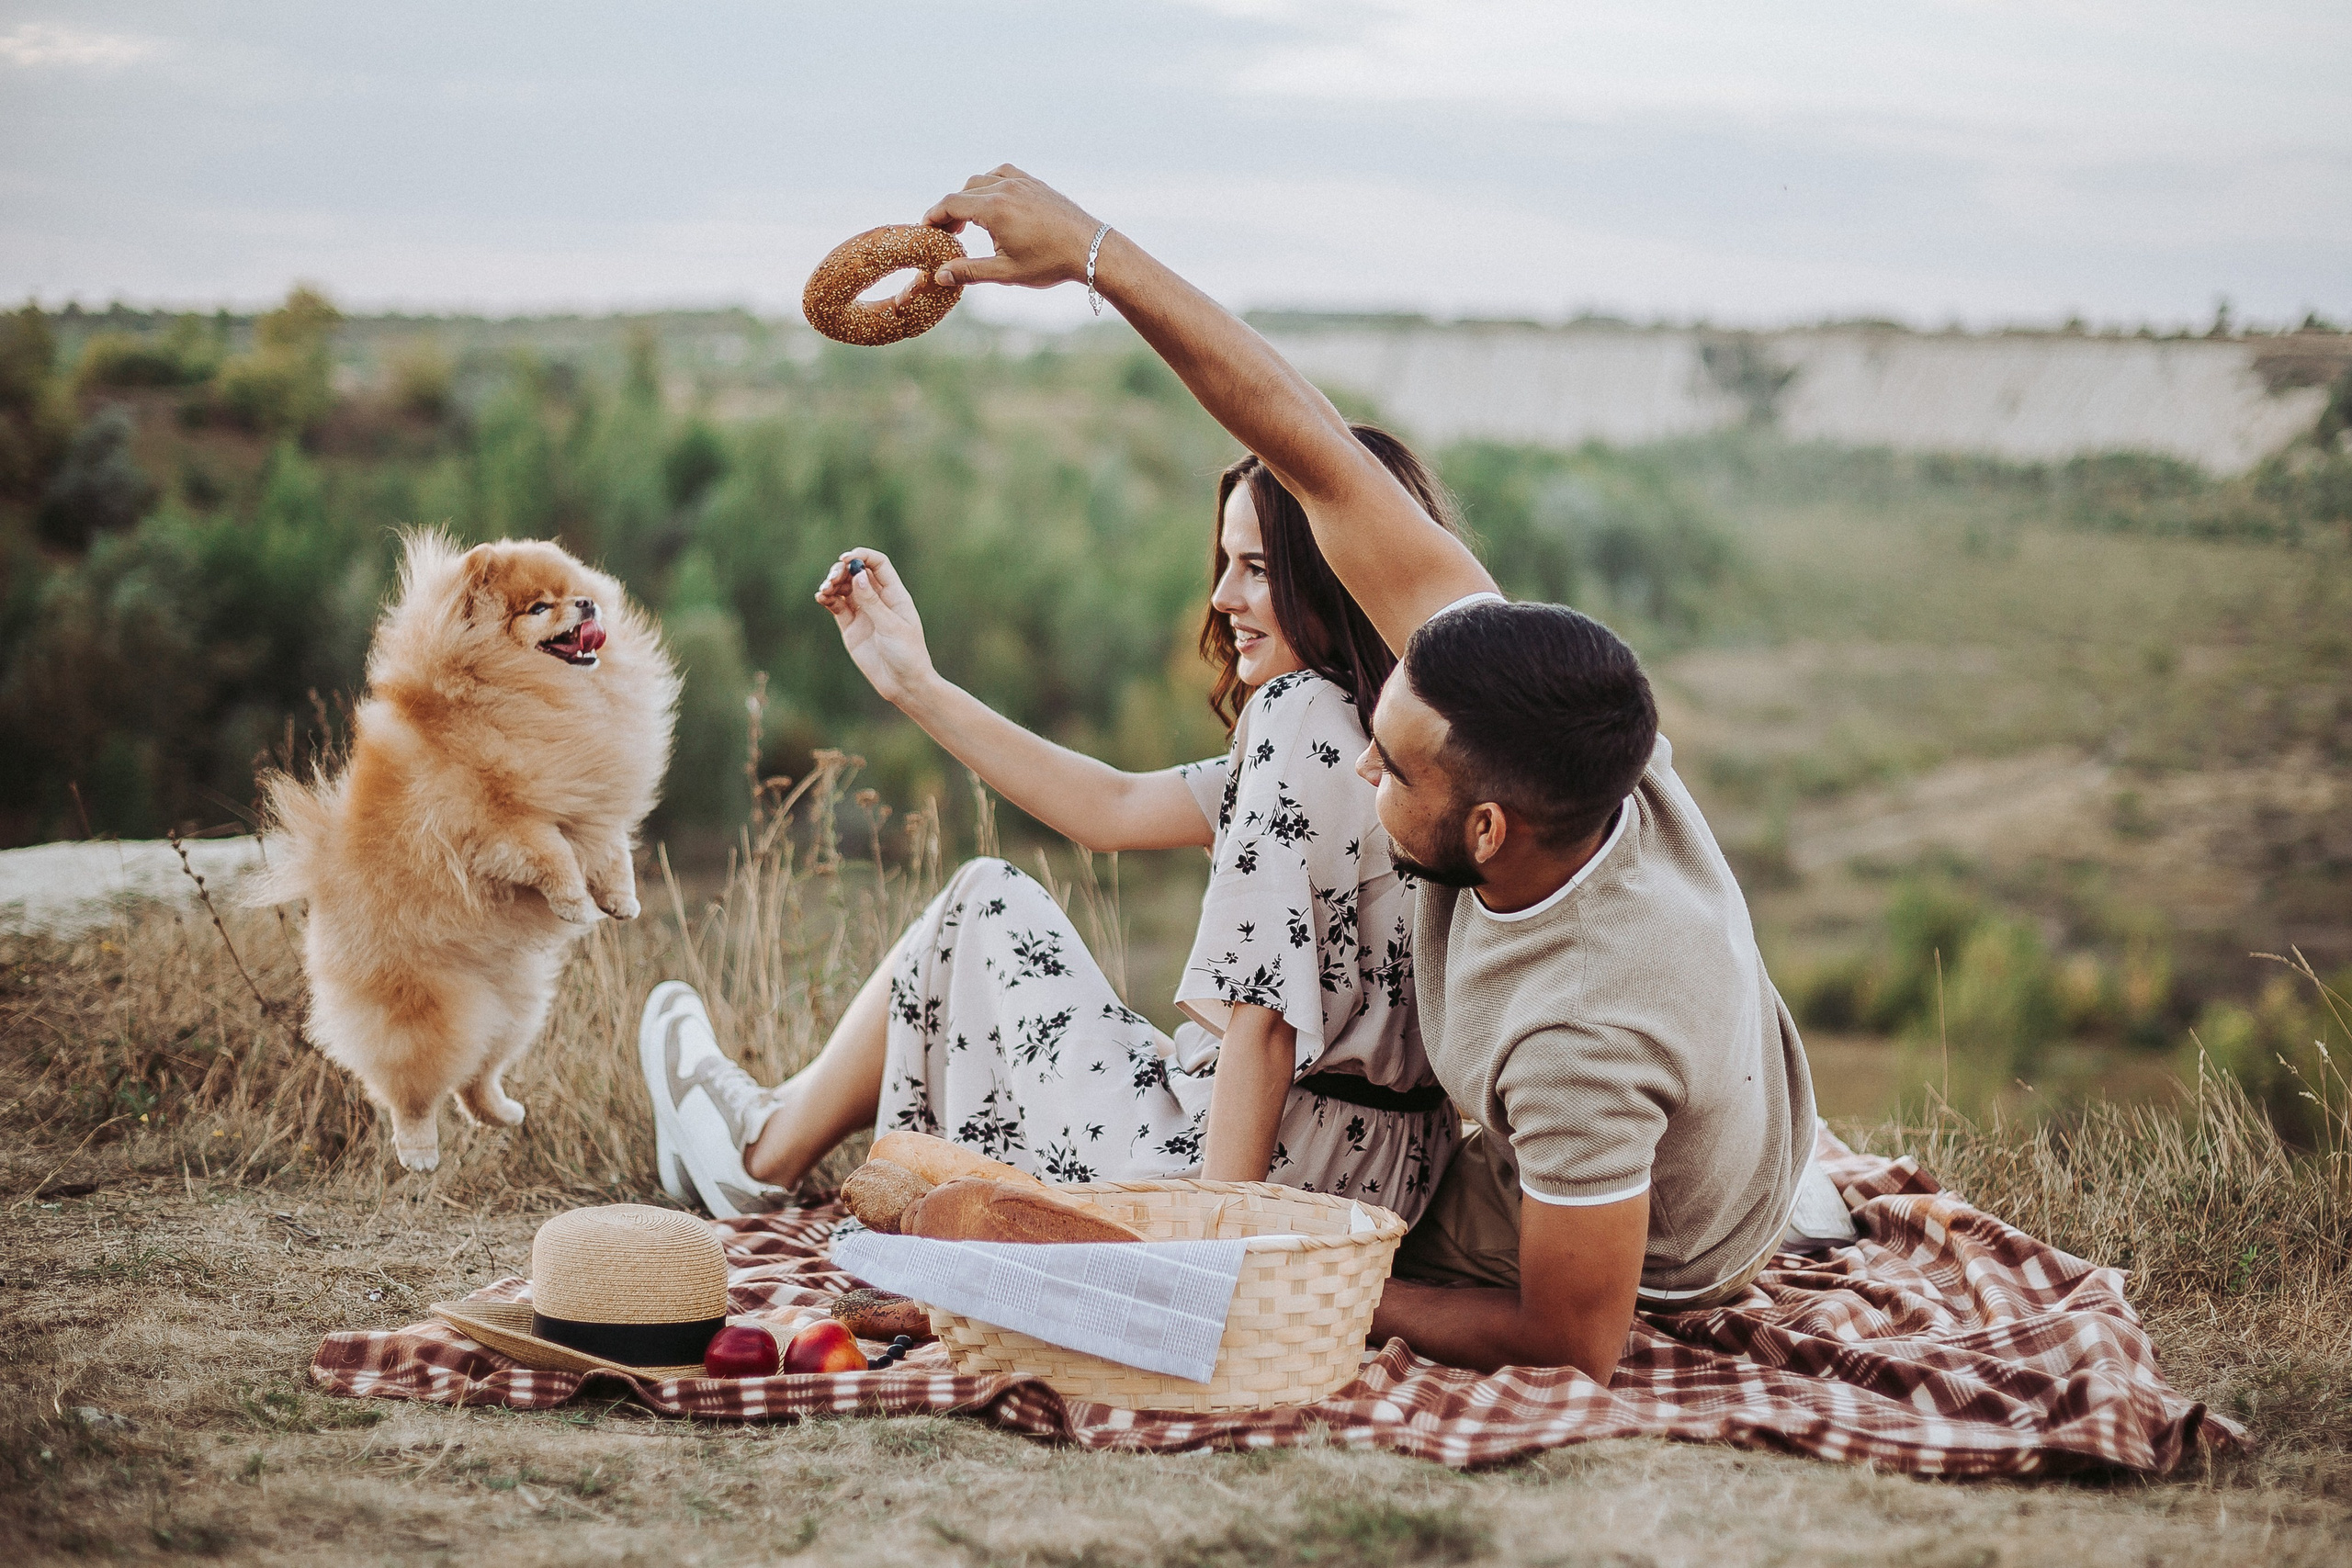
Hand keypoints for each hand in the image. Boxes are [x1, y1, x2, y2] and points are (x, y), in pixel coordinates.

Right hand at [814, 549, 936, 708]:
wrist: (903, 684)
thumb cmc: (907, 654)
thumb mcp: (891, 626)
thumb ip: (872, 602)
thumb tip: (857, 575)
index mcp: (895, 595)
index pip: (878, 565)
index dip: (862, 556)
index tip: (846, 558)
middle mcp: (878, 600)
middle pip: (857, 573)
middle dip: (842, 570)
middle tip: (833, 578)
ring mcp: (863, 613)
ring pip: (844, 588)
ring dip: (832, 583)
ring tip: (825, 590)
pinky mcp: (850, 627)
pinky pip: (836, 606)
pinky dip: (827, 599)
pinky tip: (821, 597)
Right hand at [923, 164, 1103, 292]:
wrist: (1091, 249)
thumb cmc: (1050, 263)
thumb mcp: (1006, 272)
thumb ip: (969, 271)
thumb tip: (939, 276)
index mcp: (994, 208)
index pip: (950, 204)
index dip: (933, 217)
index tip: (926, 230)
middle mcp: (1005, 187)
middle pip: (964, 191)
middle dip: (951, 210)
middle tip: (949, 234)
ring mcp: (1022, 182)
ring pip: (983, 180)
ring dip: (971, 196)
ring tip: (971, 221)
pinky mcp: (1036, 183)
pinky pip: (1004, 175)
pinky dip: (991, 185)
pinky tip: (995, 204)